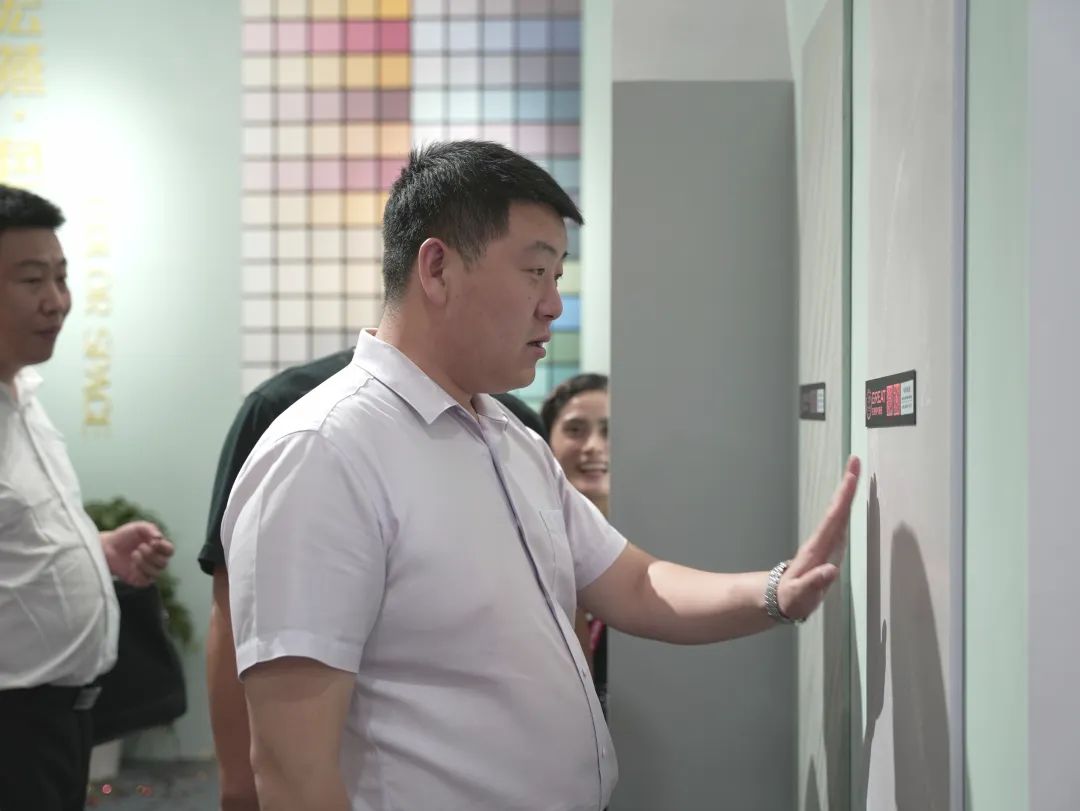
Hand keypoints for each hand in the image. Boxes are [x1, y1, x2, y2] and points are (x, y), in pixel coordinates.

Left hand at [102, 521, 174, 586]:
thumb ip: (150, 529)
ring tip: (134, 555)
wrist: (106, 548)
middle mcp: (156, 561)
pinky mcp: (139, 580)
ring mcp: (148, 572)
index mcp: (159, 548)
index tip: (152, 542)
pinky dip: (140, 573)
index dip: (164, 547)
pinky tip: (132, 566)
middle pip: (164, 563)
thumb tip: (159, 538)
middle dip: (151, 555)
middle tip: (139, 547)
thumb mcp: (137, 527)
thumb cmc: (123, 536)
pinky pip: (146, 580)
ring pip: (157, 572)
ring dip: (145, 563)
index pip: (170, 551)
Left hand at [777, 455, 860, 620]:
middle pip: (837, 509)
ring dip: (846, 493)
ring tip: (855, 472)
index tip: (851, 476)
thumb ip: (813, 583)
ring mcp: (825, 543)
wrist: (782, 599)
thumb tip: (831, 570)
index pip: (833, 519)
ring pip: (838, 513)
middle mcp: (822, 541)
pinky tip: (851, 499)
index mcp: (817, 549)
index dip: (843, 498)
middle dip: (846, 485)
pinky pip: (839, 522)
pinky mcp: (828, 547)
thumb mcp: (800, 596)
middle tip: (855, 461)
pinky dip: (846, 507)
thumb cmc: (791, 599)